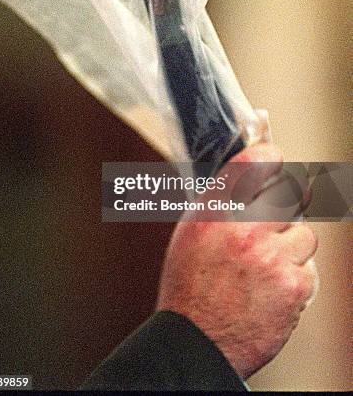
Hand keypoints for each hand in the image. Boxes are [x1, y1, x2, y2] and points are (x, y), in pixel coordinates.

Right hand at [156, 143, 318, 378]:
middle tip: (281, 211)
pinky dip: (294, 277)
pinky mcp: (293, 285)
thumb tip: (249, 176)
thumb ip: (221, 201)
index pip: (255, 161)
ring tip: (267, 265)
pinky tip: (271, 289)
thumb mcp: (191, 232)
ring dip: (292, 246)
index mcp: (214, 211)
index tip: (275, 158)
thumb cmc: (190, 286)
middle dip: (291, 200)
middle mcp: (244, 228)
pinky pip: (307, 269)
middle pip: (292, 192)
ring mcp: (271, 256)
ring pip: (306, 233)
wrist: (196, 341)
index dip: (270, 156)